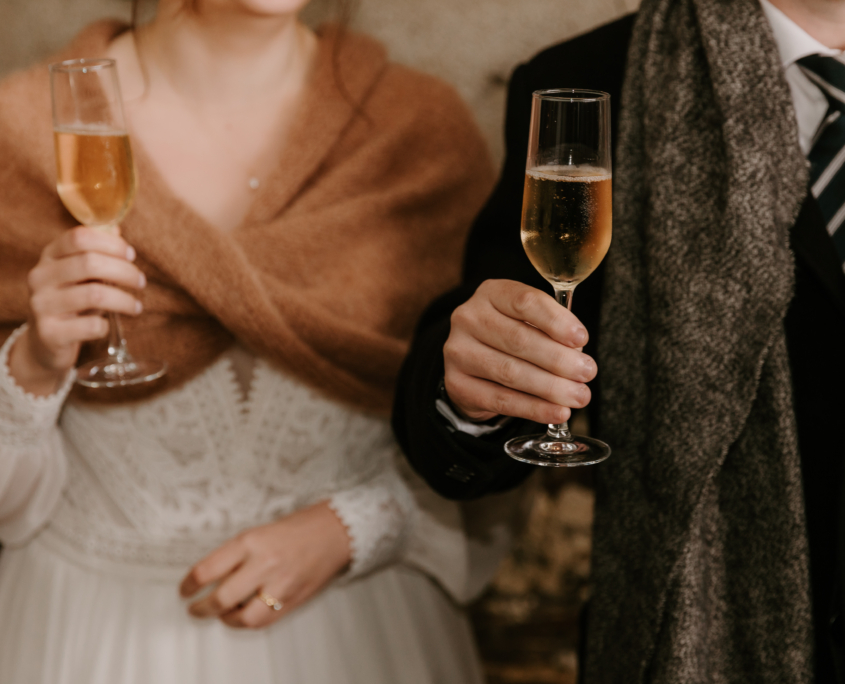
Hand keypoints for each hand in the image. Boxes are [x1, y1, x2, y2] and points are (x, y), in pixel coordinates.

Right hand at [8, 226, 144, 395]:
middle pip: (90, 263)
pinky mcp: (49, 333)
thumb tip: (116, 228)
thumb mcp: (81, 274)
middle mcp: (40, 277)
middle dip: (124, 271)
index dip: (111, 244)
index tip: (131, 255)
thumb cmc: (73, 301)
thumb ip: (96, 253)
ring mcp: (41, 305)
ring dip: (124, 300)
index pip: (79, 237)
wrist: (46, 342)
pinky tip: (109, 325)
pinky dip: (106, 325)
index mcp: (50, 256)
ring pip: (94, 294)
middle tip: (141, 281)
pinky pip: (90, 325)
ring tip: (136, 306)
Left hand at [180, 501, 351, 628]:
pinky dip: (249, 622)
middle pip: (221, 598)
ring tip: (221, 614)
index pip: (207, 569)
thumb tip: (212, 576)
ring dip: (226, 619)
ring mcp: (280, 584)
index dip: (189, 584)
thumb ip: (238, 553)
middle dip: (202, 609)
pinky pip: (264, 621)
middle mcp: (264, 564)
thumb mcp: (260, 531)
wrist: (336, 530)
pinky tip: (244, 616)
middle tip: (195, 609)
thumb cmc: (300, 526)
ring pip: (242, 617)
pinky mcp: (293, 599)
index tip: (185, 589)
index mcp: (251, 541)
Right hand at [443, 279, 596, 424]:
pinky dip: (534, 408)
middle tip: (587, 372)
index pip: (525, 302)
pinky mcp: (457, 384)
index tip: (581, 339)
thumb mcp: (529, 320)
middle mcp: (468, 318)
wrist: (473, 363)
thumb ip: (551, 329)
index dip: (556, 321)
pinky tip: (557, 412)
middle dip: (559, 359)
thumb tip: (577, 354)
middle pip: (519, 340)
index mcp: (491, 293)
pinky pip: (500, 400)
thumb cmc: (511, 336)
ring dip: (551, 387)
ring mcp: (458, 351)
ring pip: (510, 372)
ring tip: (578, 396)